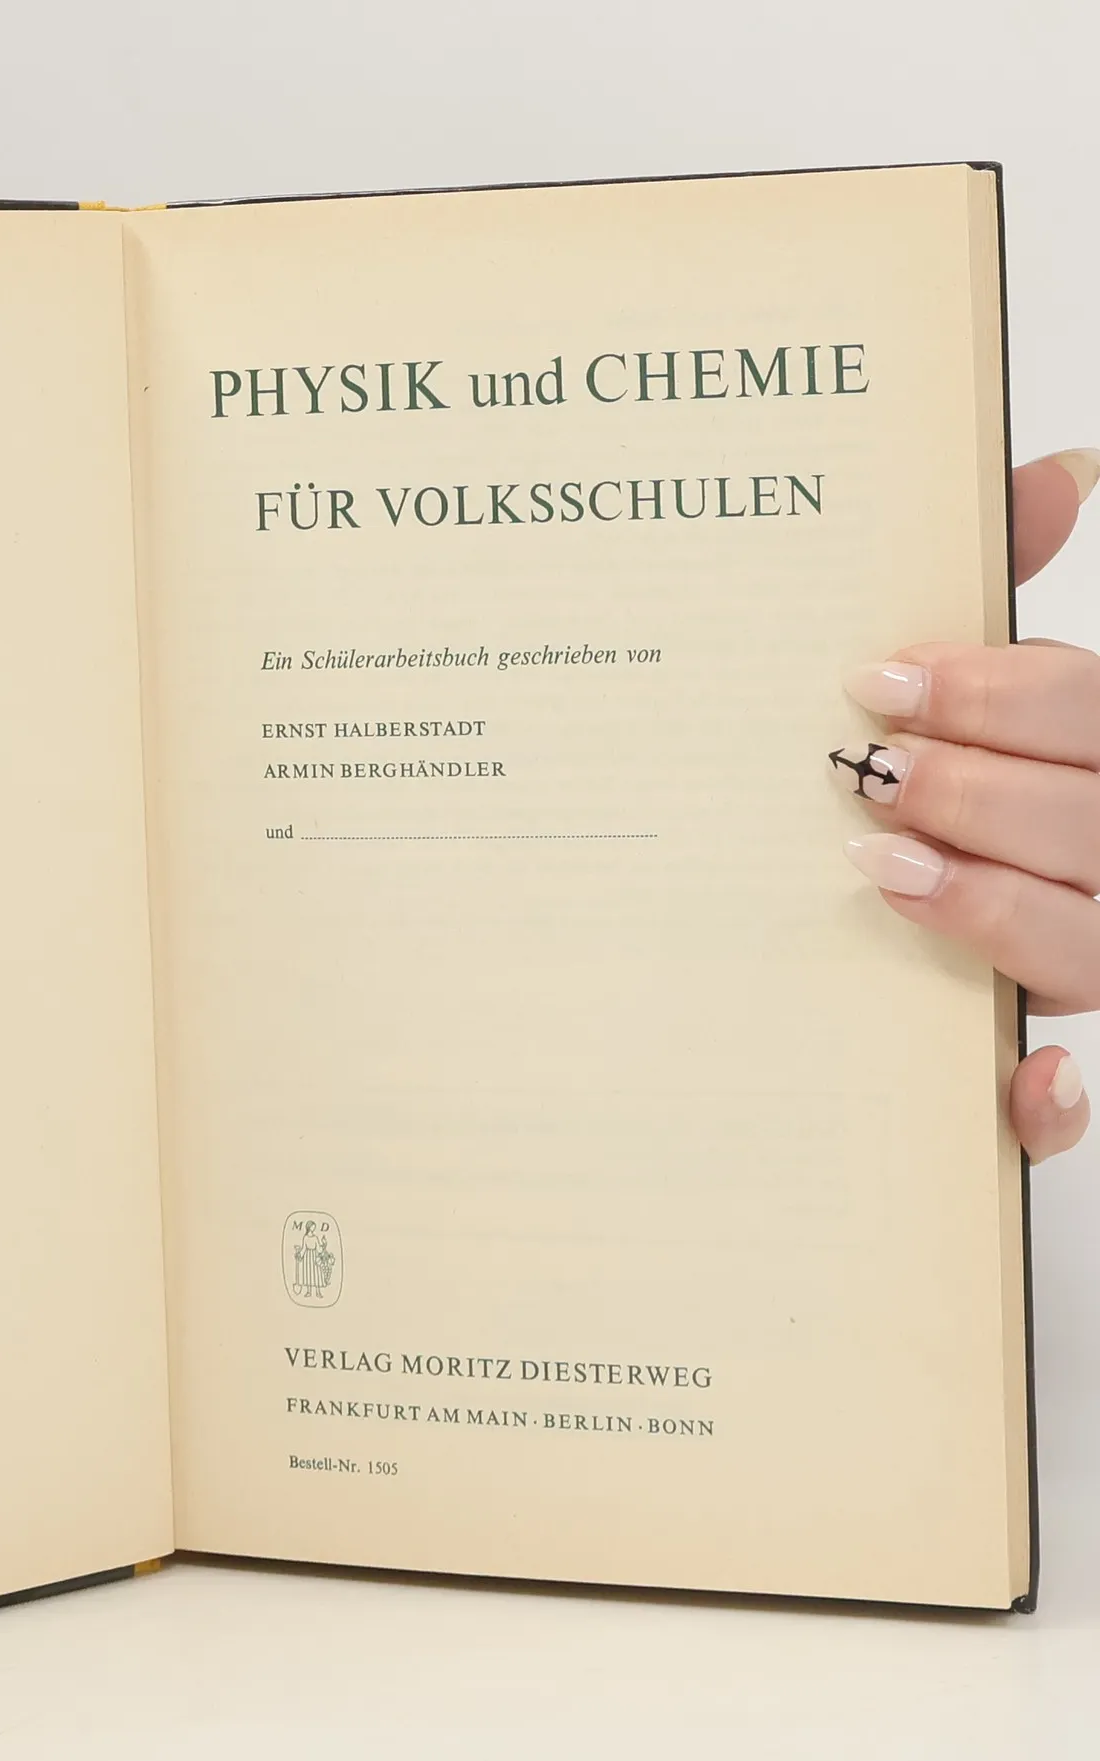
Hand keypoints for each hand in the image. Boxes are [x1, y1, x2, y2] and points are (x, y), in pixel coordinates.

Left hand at [837, 448, 1099, 1161]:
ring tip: (880, 868)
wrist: (975, 866)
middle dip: (981, 793)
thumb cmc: (991, 795)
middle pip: (1095, 826)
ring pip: (1089, 950)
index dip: (1000, 696)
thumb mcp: (1004, 704)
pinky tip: (1018, 1076)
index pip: (1092, 718)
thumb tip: (1058, 469)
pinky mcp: (1047, 1070)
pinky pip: (1069, 1105)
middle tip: (870, 769)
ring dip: (995, 911)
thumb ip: (1013, 600)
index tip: (881, 678)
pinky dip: (1049, 1099)